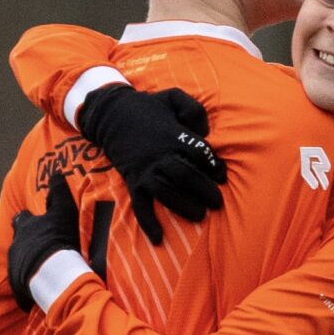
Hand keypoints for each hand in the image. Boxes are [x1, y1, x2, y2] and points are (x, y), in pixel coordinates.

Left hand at [7, 170, 84, 311]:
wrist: (51, 272)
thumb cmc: (57, 238)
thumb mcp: (62, 211)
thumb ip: (59, 192)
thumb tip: (55, 172)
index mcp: (25, 227)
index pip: (22, 219)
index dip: (27, 220)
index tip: (34, 222)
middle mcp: (16, 245)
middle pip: (18, 242)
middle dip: (27, 245)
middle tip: (40, 249)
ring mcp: (15, 267)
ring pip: (20, 264)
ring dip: (30, 265)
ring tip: (45, 271)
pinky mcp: (18, 287)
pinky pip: (23, 287)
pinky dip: (31, 286)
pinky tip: (43, 289)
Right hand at [77, 83, 226, 242]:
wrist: (111, 113)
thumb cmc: (148, 106)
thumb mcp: (173, 96)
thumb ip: (193, 108)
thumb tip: (205, 130)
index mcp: (173, 135)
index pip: (199, 153)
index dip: (213, 165)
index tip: (222, 175)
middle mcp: (160, 155)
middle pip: (186, 175)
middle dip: (204, 190)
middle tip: (217, 202)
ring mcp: (145, 169)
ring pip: (166, 192)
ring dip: (184, 206)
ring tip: (200, 215)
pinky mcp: (133, 180)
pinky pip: (140, 204)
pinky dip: (148, 222)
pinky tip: (158, 238)